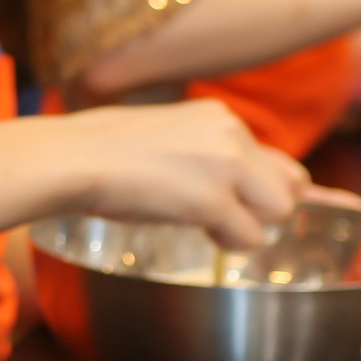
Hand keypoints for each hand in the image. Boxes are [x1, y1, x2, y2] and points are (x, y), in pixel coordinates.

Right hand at [62, 98, 310, 247]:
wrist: (73, 159)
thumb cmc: (102, 150)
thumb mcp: (167, 135)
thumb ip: (205, 150)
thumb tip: (231, 184)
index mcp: (220, 116)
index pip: (276, 160)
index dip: (261, 191)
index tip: (239, 204)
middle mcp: (233, 133)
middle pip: (287, 188)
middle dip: (257, 210)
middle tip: (216, 217)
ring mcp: (226, 165)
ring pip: (278, 212)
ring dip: (245, 226)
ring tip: (204, 223)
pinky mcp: (213, 199)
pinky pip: (249, 238)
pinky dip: (226, 243)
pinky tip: (196, 231)